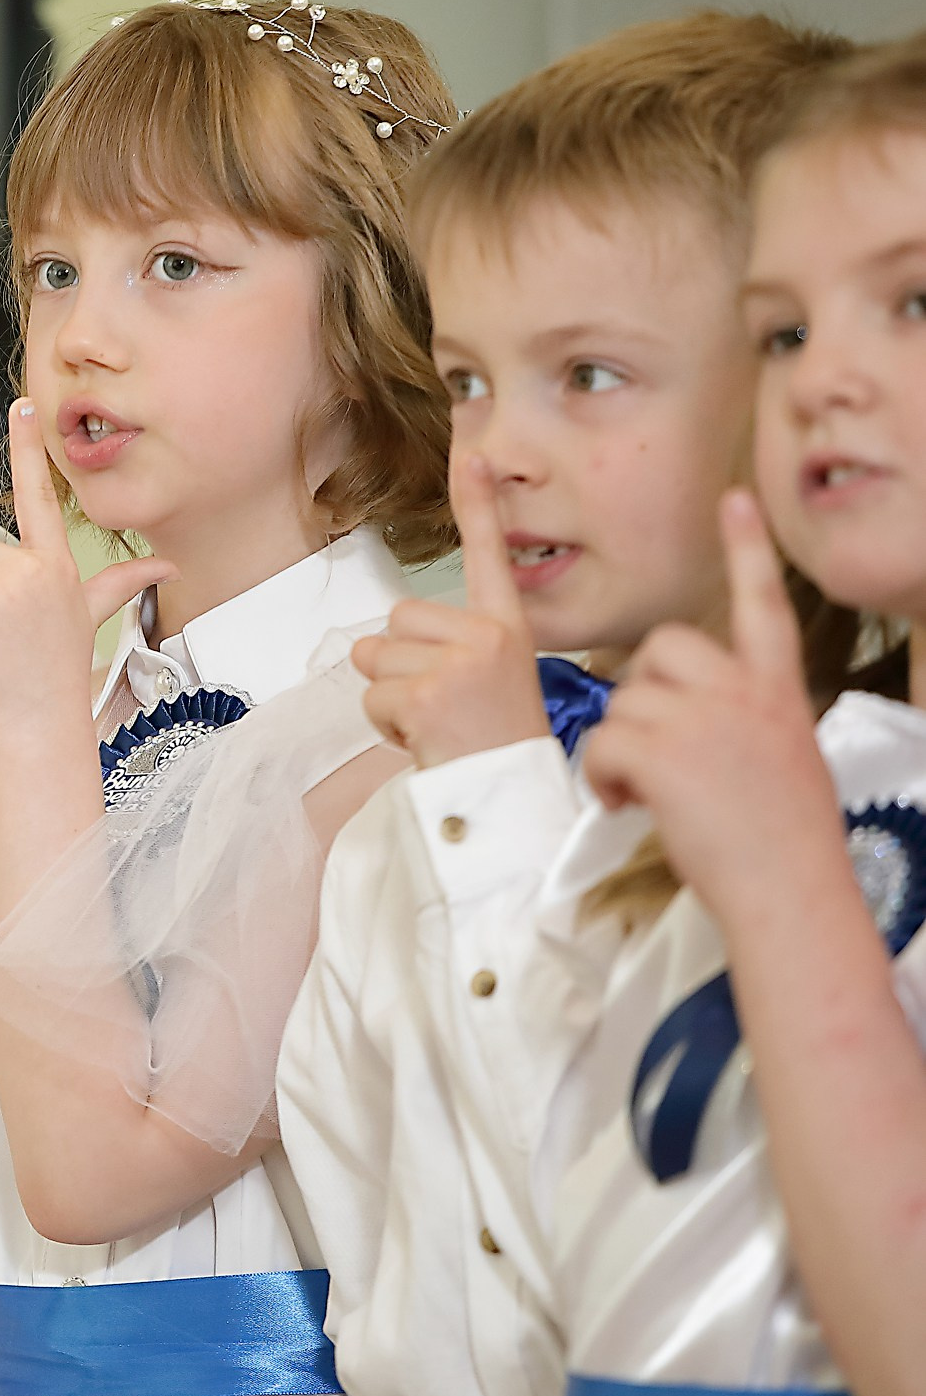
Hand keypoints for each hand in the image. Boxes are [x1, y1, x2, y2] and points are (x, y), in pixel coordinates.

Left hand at [0, 398, 171, 757]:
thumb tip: (170, 566)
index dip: (29, 449)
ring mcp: (1, 590)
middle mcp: (32, 570)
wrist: (40, 732)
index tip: (22, 404)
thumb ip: (120, 586)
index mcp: (57, 566)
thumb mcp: (89, 621)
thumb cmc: (57, 679)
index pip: (40, 496)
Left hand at [353, 451, 550, 767]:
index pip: (490, 557)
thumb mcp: (490, 681)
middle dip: (400, 665)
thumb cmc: (496, 743)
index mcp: (507, 628)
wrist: (512, 800)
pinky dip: (386, 724)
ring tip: (437, 723)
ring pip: (376, 659)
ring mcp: (458, 664)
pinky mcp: (428, 694)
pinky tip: (426, 739)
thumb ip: (451, 648)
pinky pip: (372, 697)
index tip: (476, 455)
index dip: (479, 504)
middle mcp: (487, 636)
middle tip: (444, 705)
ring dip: (391, 697)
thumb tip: (379, 641)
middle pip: (396, 622)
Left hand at [583, 489, 841, 920]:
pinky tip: (628, 806)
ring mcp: (705, 718)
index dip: (748, 550)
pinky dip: (603, 779)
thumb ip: (742, 721)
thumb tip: (691, 719)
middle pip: (663, 649)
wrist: (791, 896)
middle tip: (657, 753)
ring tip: (647, 796)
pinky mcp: (664, 750)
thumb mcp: (781, 759)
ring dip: (619, 751)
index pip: (764, 604)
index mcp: (779, 690)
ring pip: (623, 703)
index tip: (735, 500)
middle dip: (643, 694)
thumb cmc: (782, 844)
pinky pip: (603, 743)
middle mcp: (745, 692)